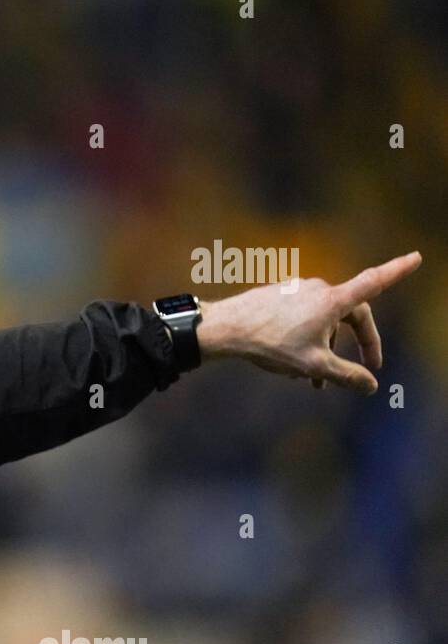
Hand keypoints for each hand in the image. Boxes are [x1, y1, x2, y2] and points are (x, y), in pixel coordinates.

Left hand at [197, 251, 421, 394]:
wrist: (226, 329)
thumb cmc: (271, 344)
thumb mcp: (313, 365)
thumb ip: (346, 375)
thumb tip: (371, 386)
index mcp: (333, 300)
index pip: (374, 283)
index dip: (397, 271)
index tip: (416, 257)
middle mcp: (318, 290)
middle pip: (350, 315)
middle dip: (358, 343)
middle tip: (365, 367)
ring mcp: (297, 291)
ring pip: (323, 322)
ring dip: (325, 349)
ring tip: (314, 381)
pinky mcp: (279, 297)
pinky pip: (302, 319)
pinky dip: (305, 341)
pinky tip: (290, 366)